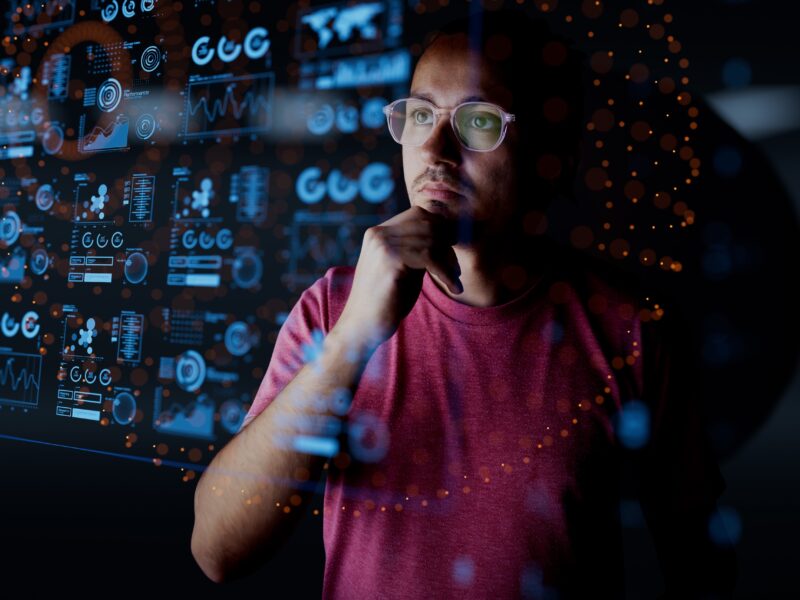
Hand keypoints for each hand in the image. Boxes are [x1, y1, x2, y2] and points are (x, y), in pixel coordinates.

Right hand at [333, 205, 461, 348]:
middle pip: (427, 224)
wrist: (361, 326)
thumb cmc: (386, 300)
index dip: (441, 230)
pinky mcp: (390, 261)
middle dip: (447, 245)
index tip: (452, 252)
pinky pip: (430, 258)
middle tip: (456, 269)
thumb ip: (418, 250)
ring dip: (449, 262)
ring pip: (431, 240)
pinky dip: (446, 273)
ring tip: (454, 281)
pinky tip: (454, 288)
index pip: (418, 214)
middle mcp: (378, 234)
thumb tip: (448, 235)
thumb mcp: (404, 267)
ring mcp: (382, 246)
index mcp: (378, 232)